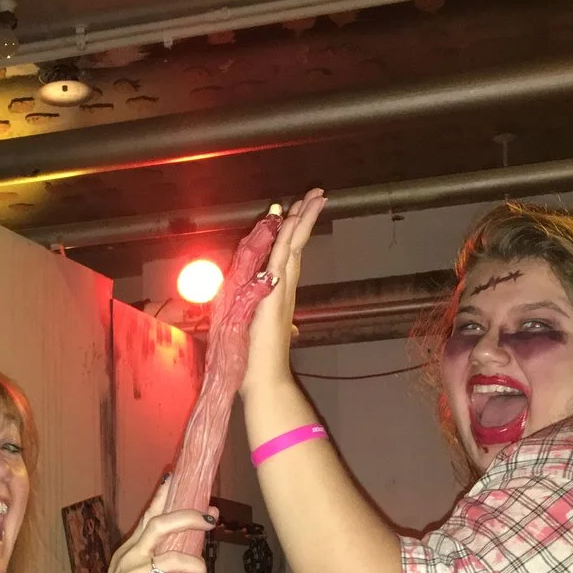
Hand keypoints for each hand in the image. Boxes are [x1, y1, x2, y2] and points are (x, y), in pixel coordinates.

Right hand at [70, 478, 212, 572]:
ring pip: (179, 560)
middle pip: (162, 524)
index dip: (163, 495)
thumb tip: (189, 566)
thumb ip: (155, 570)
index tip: (177, 476)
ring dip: (199, 571)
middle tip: (211, 518)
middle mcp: (130, 557)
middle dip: (190, 517)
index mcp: (129, 552)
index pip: (148, 516)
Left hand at [241, 188, 326, 397]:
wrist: (263, 379)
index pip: (288, 254)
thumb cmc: (256, 359)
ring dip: (301, 220)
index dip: (294, 231)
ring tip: (313, 198)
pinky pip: (278, 261)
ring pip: (291, 247)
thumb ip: (266, 317)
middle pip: (295, 244)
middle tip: (317, 193)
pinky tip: (292, 222)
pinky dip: (286, 239)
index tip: (300, 209)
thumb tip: (283, 321)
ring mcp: (280, 291)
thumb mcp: (254, 328)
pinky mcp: (272, 296)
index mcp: (279, 293)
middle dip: (305, 217)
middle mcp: (283, 288)